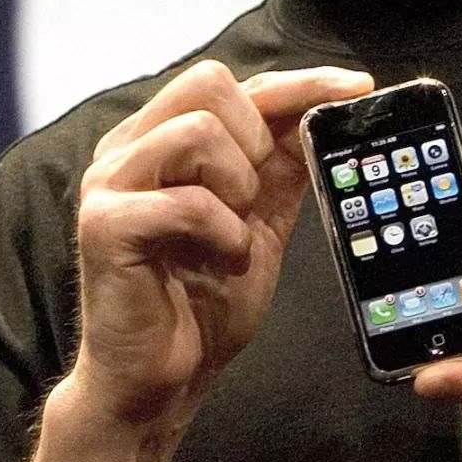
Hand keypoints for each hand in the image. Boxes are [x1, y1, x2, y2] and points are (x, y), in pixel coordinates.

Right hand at [72, 61, 372, 428]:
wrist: (161, 378)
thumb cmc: (203, 299)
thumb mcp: (259, 219)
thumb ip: (280, 166)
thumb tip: (324, 113)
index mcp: (163, 140)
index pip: (236, 83)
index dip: (301, 83)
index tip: (357, 89)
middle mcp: (130, 149)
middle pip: (209, 83)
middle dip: (256, 138)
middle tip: (256, 196)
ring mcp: (110, 183)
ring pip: (196, 131)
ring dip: (239, 188)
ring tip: (234, 232)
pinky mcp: (104, 226)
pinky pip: (188, 201)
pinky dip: (225, 234)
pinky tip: (223, 259)